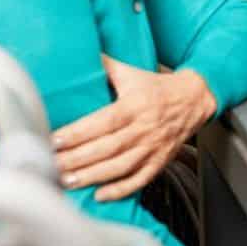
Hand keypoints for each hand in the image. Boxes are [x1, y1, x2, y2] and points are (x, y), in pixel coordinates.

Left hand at [52, 55, 216, 201]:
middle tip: (51, 166)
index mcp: (134, 106)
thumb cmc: (157, 87)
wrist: (195, 98)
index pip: (102, 122)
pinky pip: (140, 178)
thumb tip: (77, 50)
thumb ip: (104, 65)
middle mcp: (144, 128)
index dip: (77, 133)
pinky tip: (100, 195)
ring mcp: (153, 147)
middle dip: (76, 159)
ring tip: (68, 181)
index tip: (54, 140)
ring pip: (120, 166)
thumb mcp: (131, 72)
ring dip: (93, 176)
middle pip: (107, 148)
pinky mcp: (160, 160)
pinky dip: (121, 189)